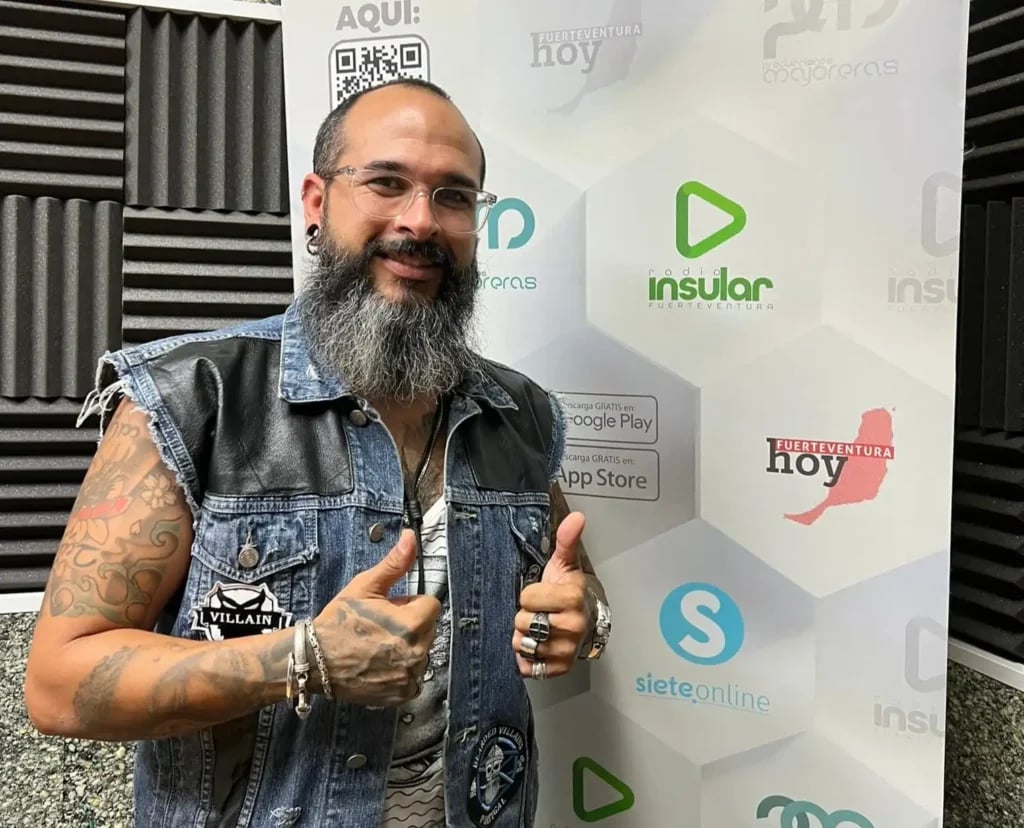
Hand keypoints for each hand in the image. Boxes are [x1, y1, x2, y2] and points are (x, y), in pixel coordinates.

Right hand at [311, 530, 440, 706]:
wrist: (314, 660)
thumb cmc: (339, 621)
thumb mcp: (365, 587)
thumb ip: (394, 564)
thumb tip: (411, 537)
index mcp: (414, 623)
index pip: (430, 605)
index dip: (409, 604)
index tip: (389, 609)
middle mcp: (418, 652)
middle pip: (428, 629)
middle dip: (410, 624)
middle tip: (380, 627)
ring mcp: (410, 676)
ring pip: (421, 652)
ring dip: (406, 648)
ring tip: (377, 647)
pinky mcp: (402, 694)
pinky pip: (413, 676)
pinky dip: (400, 670)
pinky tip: (379, 665)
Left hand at [512, 511, 590, 679]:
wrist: (585, 622)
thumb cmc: (568, 593)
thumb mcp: (565, 564)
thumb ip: (566, 540)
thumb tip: (576, 517)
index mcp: (572, 599)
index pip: (526, 598)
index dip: (528, 595)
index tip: (540, 595)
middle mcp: (572, 628)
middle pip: (522, 622)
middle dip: (524, 616)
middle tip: (539, 612)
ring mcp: (566, 651)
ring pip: (522, 644)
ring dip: (523, 637)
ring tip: (537, 628)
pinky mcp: (558, 669)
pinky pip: (527, 666)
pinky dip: (526, 658)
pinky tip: (536, 646)